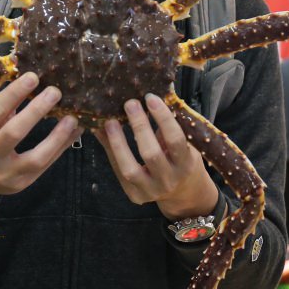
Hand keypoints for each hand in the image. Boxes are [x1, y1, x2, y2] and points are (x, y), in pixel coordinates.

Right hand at [0, 72, 81, 207]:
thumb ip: (3, 107)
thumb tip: (27, 76)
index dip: (14, 93)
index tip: (33, 77)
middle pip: (14, 133)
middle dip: (36, 110)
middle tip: (55, 92)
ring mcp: (6, 174)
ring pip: (36, 157)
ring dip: (57, 136)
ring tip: (72, 118)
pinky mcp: (22, 184)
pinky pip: (46, 165)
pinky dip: (61, 147)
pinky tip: (73, 132)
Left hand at [94, 94, 217, 220]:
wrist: (182, 192)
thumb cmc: (182, 158)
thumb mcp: (184, 143)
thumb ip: (169, 123)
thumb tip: (151, 92)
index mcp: (185, 163)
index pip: (175, 140)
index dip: (163, 118)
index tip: (151, 98)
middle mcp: (169, 180)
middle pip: (151, 154)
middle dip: (139, 126)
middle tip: (129, 103)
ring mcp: (150, 191)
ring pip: (129, 168)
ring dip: (118, 142)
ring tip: (109, 121)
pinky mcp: (134, 195)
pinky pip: (119, 172)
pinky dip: (110, 151)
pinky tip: (102, 133)